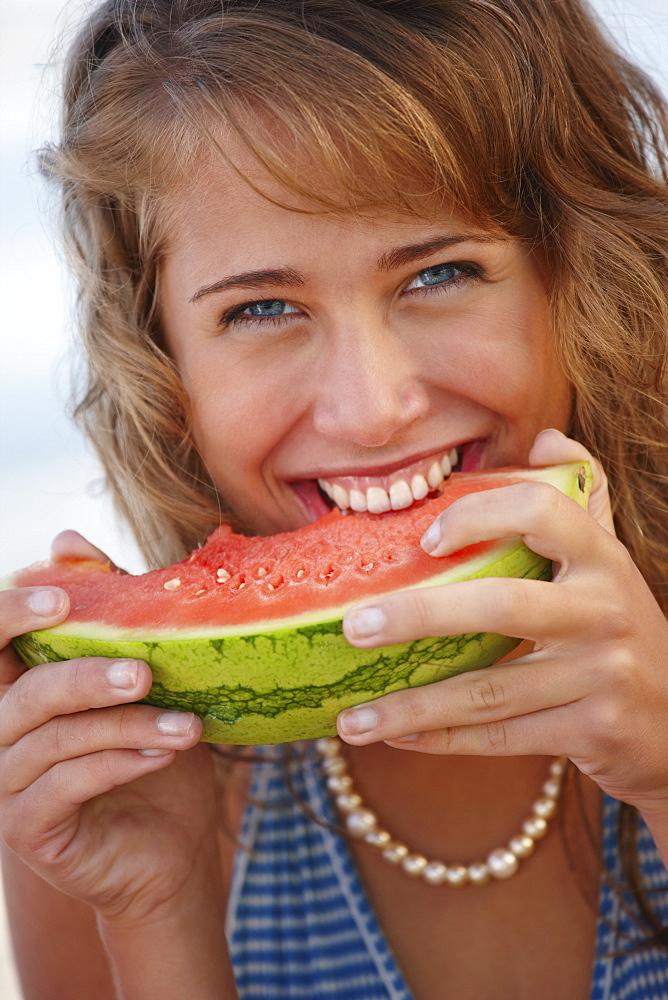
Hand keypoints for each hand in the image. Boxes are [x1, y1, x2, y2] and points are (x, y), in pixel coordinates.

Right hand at [0, 532, 219, 925]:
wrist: (177, 843)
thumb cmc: (156, 747)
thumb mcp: (143, 675)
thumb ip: (108, 611)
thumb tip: (65, 537)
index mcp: (22, 690)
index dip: (10, 613)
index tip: (64, 596)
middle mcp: (2, 734)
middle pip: (21, 691)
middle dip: (83, 673)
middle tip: (144, 670)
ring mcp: (8, 785)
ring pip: (52, 738)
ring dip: (123, 724)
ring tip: (185, 724)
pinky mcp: (27, 829)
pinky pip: (63, 786)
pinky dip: (117, 763)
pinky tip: (164, 753)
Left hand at [338, 430, 667, 813]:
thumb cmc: (621, 629)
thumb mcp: (611, 561)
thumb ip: (583, 497)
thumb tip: (548, 438)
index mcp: (601, 558)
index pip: (542, 509)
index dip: (479, 514)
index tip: (424, 539)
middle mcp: (604, 611)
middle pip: (498, 605)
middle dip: (417, 616)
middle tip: (353, 627)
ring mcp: (602, 675)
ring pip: (488, 689)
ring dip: (411, 705)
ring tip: (350, 718)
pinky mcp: (593, 730)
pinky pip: (502, 736)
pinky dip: (442, 740)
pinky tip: (394, 736)